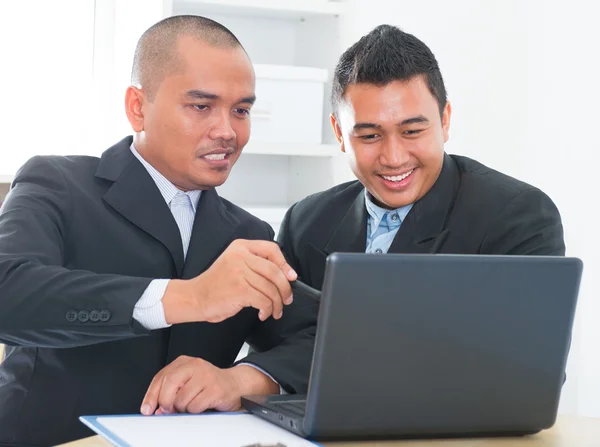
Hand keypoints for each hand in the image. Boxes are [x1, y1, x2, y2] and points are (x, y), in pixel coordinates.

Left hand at [140, 356, 278, 414]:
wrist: (235, 384)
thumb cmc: (208, 384)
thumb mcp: (187, 383)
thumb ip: (170, 392)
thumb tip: (156, 408)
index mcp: (184, 362)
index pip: (160, 377)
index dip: (151, 396)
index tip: (147, 409)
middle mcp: (194, 365)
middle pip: (168, 386)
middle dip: (166, 403)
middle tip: (171, 409)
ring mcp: (205, 375)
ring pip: (181, 400)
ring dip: (184, 409)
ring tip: (193, 404)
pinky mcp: (214, 388)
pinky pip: (195, 406)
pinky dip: (195, 411)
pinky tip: (202, 405)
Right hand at [163, 239, 296, 323]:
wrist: (195, 298)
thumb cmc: (217, 284)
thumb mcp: (235, 264)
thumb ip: (255, 264)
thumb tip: (285, 274)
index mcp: (240, 247)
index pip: (271, 249)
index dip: (285, 264)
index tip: (291, 276)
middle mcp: (240, 256)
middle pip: (274, 270)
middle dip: (285, 288)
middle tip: (287, 298)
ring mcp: (239, 272)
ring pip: (270, 288)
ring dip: (277, 303)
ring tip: (274, 310)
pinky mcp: (239, 289)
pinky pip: (263, 300)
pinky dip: (267, 309)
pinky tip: (263, 313)